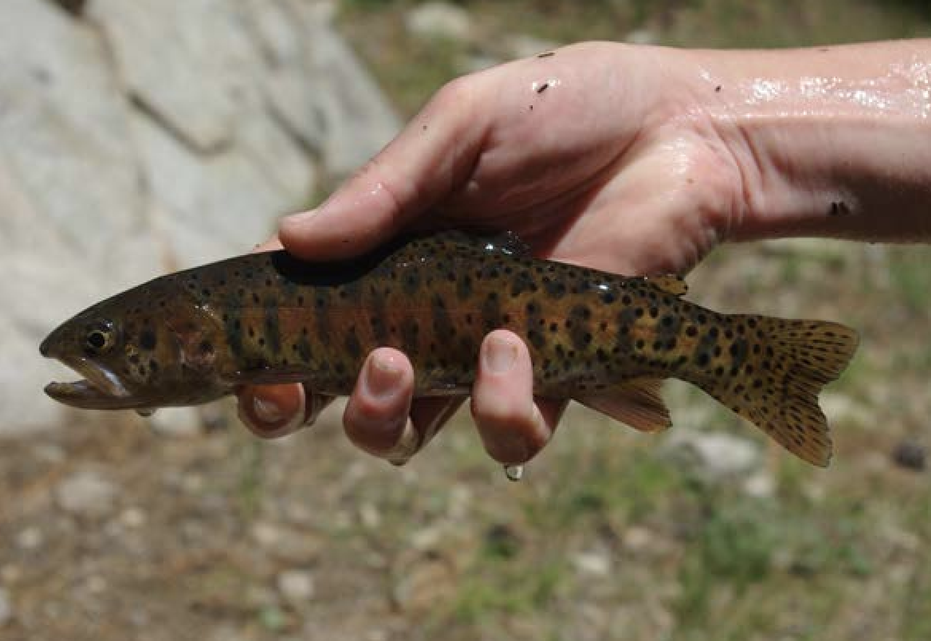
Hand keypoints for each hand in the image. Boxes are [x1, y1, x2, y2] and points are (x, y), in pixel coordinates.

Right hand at [238, 42, 744, 465]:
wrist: (681, 130)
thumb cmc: (566, 109)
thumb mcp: (461, 126)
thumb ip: (382, 189)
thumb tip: (288, 239)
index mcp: (387, 251)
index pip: (301, 317)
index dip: (261, 357)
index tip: (249, 364)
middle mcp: (424, 311)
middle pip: (338, 395)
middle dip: (300, 409)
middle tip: (308, 381)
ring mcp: (484, 349)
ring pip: (411, 434)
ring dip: (386, 419)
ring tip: (405, 361)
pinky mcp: (554, 372)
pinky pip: (512, 430)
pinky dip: (500, 409)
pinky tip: (509, 349)